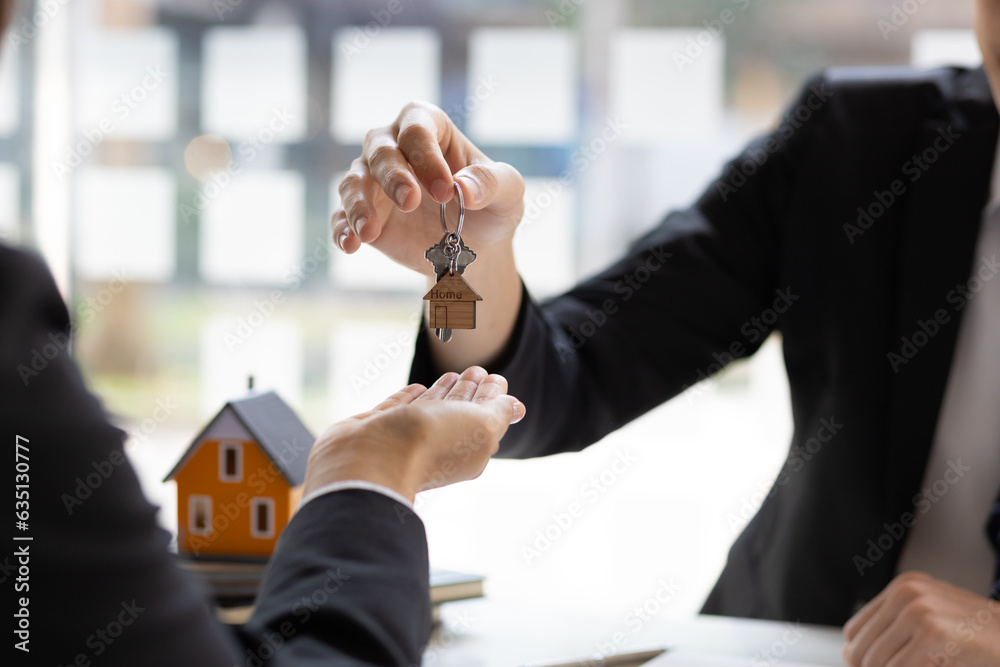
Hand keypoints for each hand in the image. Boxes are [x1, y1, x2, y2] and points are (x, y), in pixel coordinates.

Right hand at [303, 367, 525, 502]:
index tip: (496, 377)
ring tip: (452, 374)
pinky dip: (409, 397)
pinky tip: (417, 388)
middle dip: (470, 391)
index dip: (493, 396)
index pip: (486, 417)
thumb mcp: (482, 426)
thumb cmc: (432, 443)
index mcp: (468, 449)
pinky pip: (397, 409)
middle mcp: (438, 444)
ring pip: (430, 410)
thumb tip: (515, 406)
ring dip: (444, 392)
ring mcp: (405, 436)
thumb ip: (500, 412)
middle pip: (459, 412)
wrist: (372, 458)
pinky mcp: (377, 428)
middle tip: (477, 370)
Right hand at [331, 101, 524, 274]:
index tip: (445, 191)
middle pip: (381, 150)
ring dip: (359, 204)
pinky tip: (351, 245)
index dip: (427, 157)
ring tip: (370, 231)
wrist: (476, 246)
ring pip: (353, 180)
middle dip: (393, 175)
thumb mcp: (508, 194)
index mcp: (431, 128)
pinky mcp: (364, 213)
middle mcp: (395, 145)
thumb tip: (464, 189)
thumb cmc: (491, 206)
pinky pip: (341, 216)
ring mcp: (374, 180)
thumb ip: (492, 183)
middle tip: (410, 202)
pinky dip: (343, 229)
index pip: (418, 129)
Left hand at [843, 571, 999, 666]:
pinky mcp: (933, 637)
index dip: (859, 655)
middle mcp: (908, 593)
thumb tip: (848, 654)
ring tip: (917, 666)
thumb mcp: (932, 618)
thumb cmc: (977, 633)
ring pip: (875, 661)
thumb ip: (893, 630)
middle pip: (861, 648)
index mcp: (904, 586)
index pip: (855, 629)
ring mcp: (920, 613)